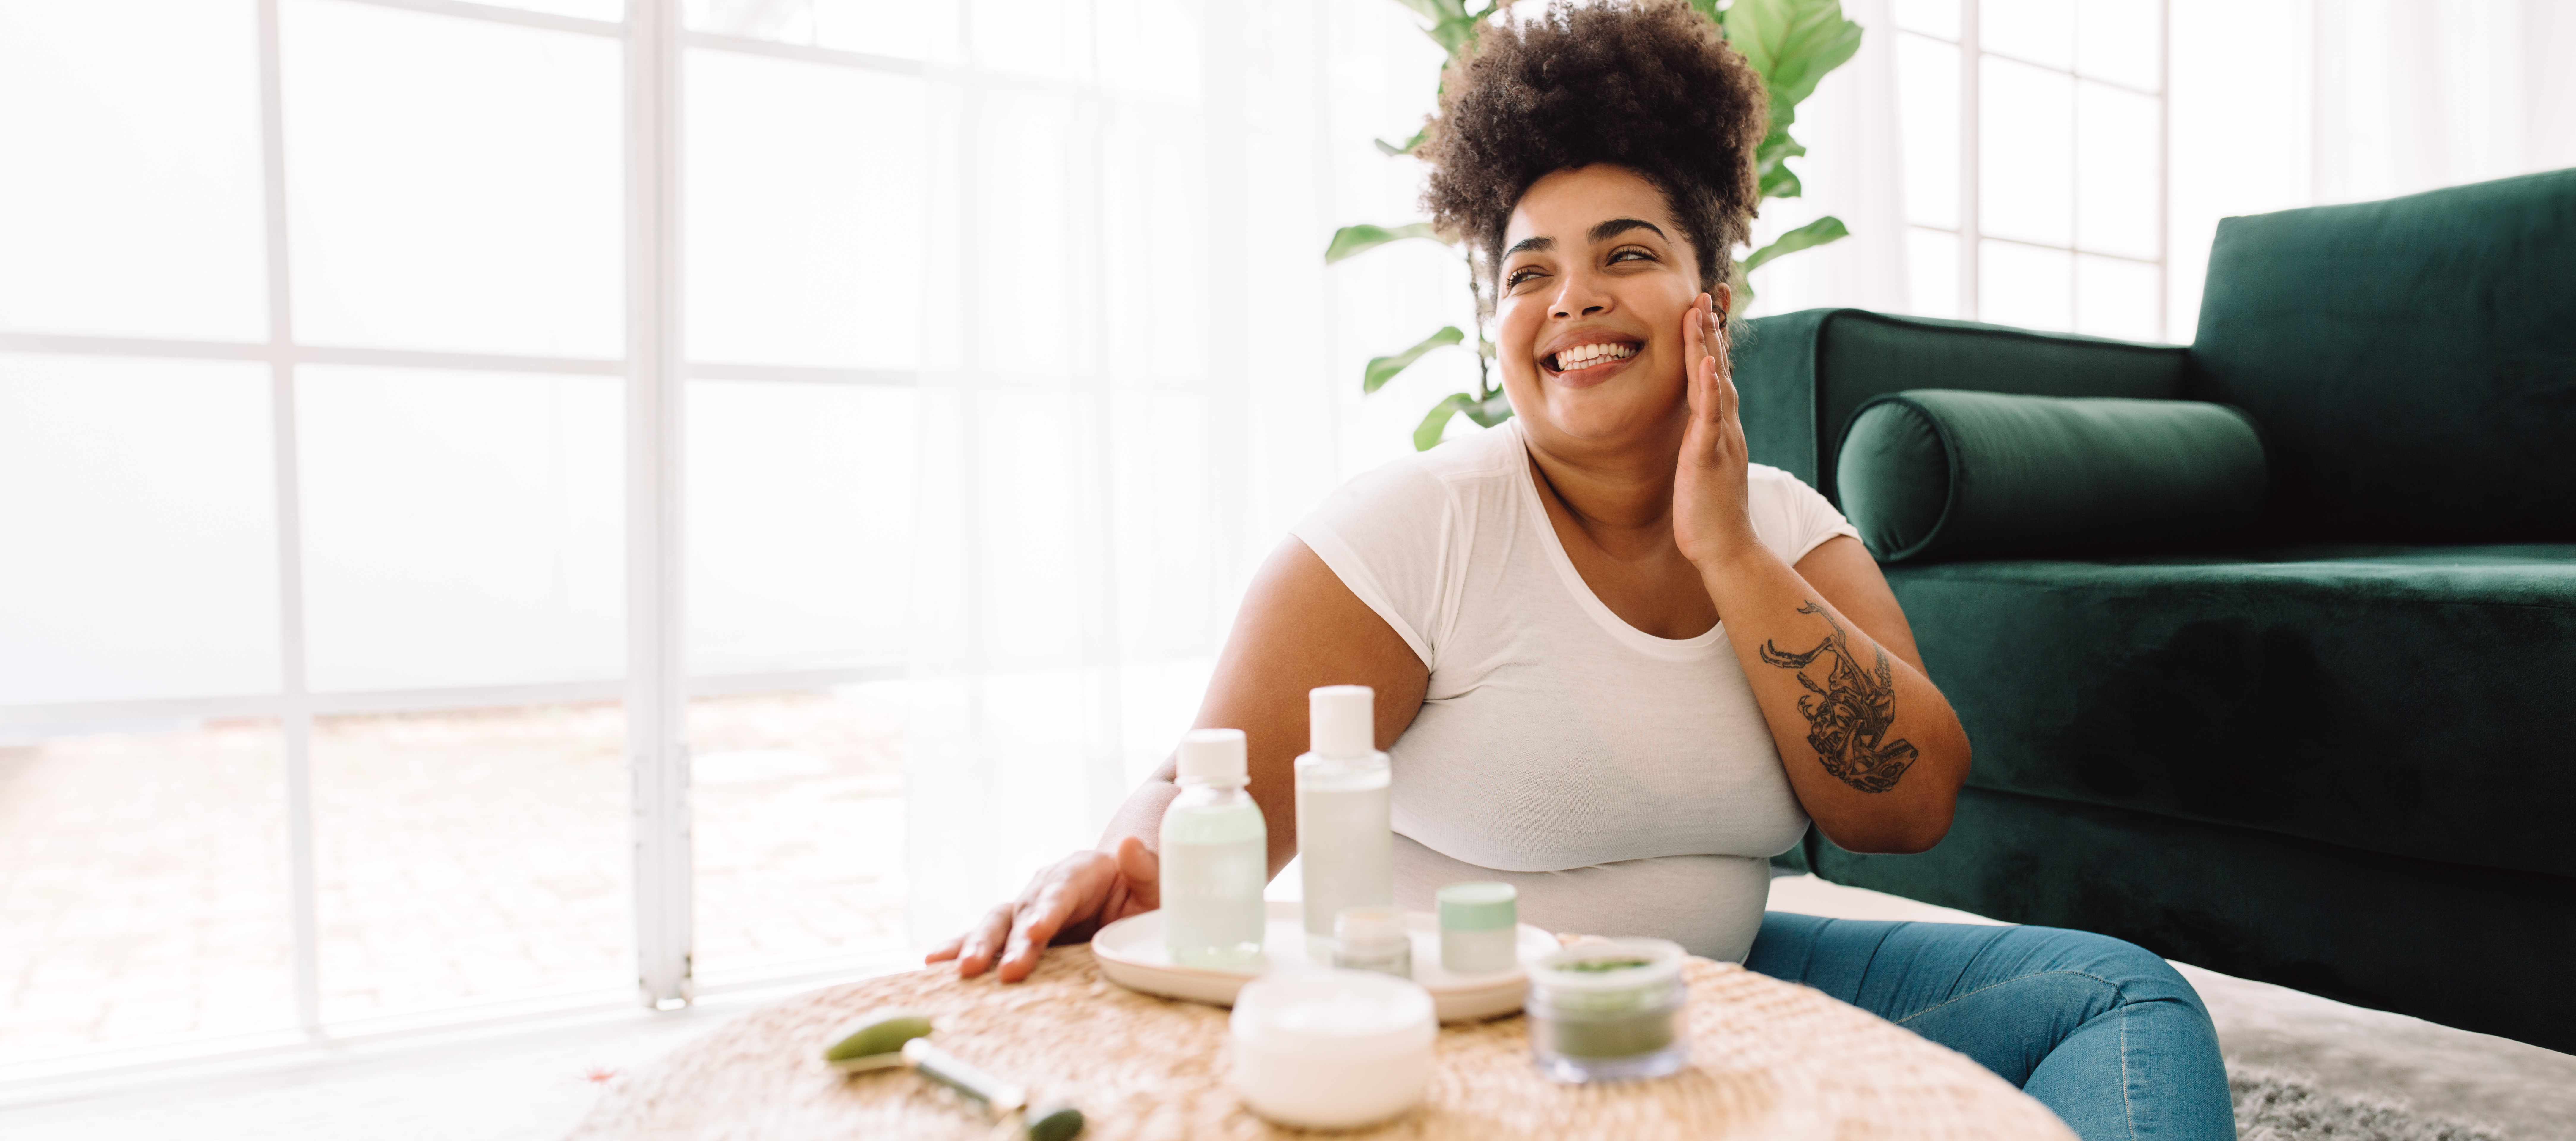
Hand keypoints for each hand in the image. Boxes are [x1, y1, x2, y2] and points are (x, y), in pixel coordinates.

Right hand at [924, 835, 1160, 981]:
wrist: (1129, 899)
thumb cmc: (1144, 898)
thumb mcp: (1155, 886)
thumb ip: (1145, 869)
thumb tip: (1131, 844)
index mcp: (1082, 871)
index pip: (1062, 890)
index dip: (1047, 911)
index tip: (1036, 932)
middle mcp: (1047, 885)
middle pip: (1024, 910)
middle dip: (1012, 941)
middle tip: (1006, 970)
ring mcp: (1026, 907)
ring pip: (997, 923)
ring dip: (979, 945)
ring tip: (962, 969)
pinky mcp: (1014, 930)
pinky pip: (986, 937)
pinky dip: (959, 946)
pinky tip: (935, 962)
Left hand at [1672, 292, 1757, 567]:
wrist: (1727, 551)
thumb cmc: (1710, 513)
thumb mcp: (1704, 465)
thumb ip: (1704, 440)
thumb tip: (1697, 425)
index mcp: (1721, 427)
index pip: (1717, 373)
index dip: (1713, 339)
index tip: (1708, 304)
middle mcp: (1725, 426)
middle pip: (1719, 366)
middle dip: (1713, 327)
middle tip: (1709, 289)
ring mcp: (1720, 439)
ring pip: (1714, 382)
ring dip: (1707, 344)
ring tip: (1701, 308)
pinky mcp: (1708, 457)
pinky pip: (1708, 417)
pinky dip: (1707, 387)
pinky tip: (1703, 360)